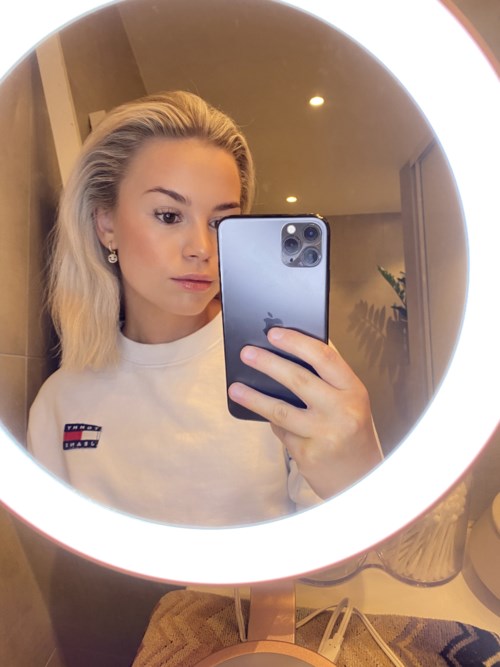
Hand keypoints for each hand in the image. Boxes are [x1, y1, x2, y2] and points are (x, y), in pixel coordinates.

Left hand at [228, 327, 382, 499]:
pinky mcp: (308, 454)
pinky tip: (266, 416)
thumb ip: (327, 382)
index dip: (297, 342)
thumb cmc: (351, 433)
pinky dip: (273, 423)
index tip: (274, 333)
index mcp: (355, 391)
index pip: (325, 358)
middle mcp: (343, 411)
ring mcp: (325, 434)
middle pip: (299, 379)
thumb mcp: (350, 402)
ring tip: (235, 388)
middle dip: (268, 363)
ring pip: (281, 410)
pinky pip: (282, 432)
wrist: (361, 480)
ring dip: (254, 397)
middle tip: (246, 353)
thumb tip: (284, 355)